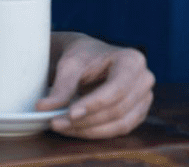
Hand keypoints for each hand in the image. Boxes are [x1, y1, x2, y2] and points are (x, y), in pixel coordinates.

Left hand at [37, 34, 154, 138]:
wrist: (90, 57)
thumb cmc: (82, 56)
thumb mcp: (70, 65)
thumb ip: (61, 87)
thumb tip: (44, 108)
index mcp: (132, 61)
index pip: (116, 88)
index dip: (93, 104)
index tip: (70, 113)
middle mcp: (144, 80)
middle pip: (118, 109)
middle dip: (86, 120)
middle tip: (56, 122)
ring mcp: (144, 99)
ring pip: (120, 124)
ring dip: (89, 130)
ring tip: (61, 127)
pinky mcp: (138, 113)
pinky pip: (119, 129)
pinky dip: (95, 132)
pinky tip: (73, 129)